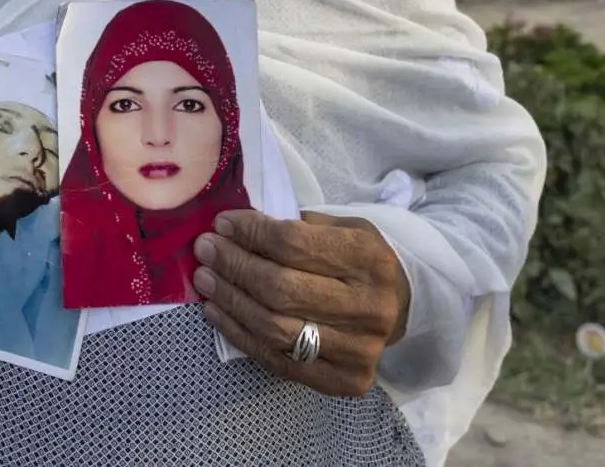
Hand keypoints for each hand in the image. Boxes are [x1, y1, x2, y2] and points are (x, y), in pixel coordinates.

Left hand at [194, 210, 409, 397]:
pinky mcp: (345, 380)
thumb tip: (235, 228)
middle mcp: (369, 306)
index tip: (222, 224)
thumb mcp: (343, 228)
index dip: (251, 233)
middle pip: (281, 288)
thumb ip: (297, 227)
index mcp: (369, 259)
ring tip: (205, 280)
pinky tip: (218, 313)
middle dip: (234, 266)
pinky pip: (279, 360)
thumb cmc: (358, 261)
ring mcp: (359, 349)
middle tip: (205, 249)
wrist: (399, 308)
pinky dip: (241, 335)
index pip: (294, 244)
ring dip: (231, 301)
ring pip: (276, 327)